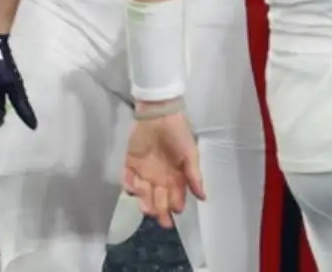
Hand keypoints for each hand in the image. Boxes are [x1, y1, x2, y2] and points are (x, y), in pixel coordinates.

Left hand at [124, 107, 206, 227]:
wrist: (159, 113)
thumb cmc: (178, 133)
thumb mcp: (190, 153)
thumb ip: (194, 176)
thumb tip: (203, 198)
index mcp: (175, 176)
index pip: (175, 197)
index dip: (175, 206)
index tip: (175, 212)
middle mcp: (160, 178)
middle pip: (158, 199)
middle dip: (159, 210)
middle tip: (160, 218)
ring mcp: (144, 171)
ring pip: (143, 193)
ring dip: (144, 201)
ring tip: (147, 207)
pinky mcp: (130, 163)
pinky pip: (127, 178)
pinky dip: (128, 185)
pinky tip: (132, 190)